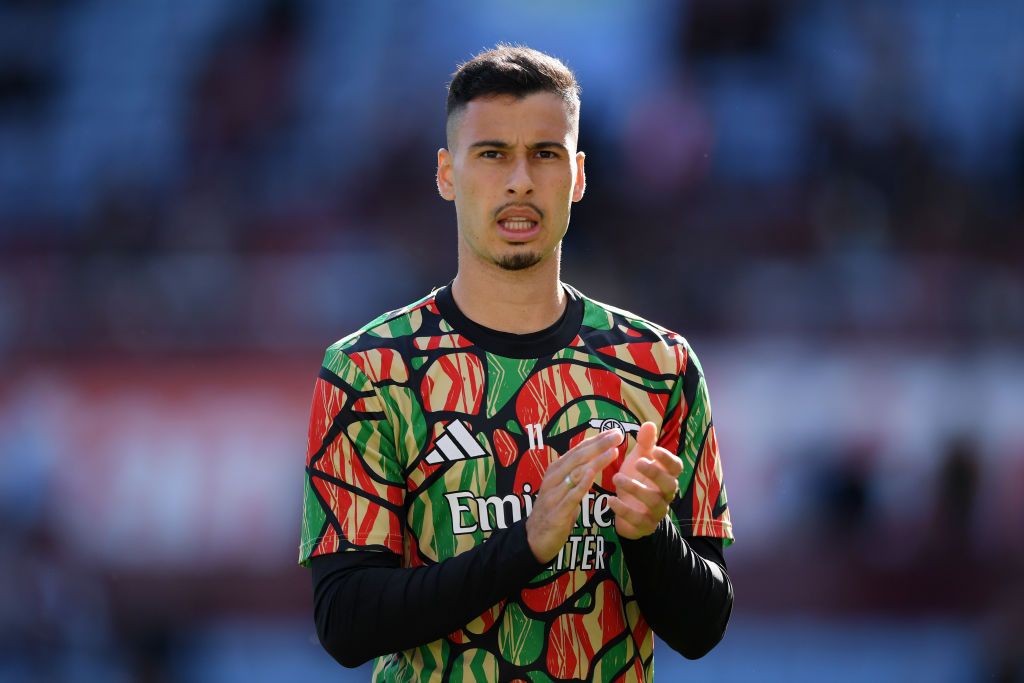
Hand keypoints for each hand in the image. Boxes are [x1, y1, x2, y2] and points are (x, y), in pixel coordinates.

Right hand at [525, 428, 621, 562]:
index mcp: (556, 470)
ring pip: (577, 473)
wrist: (534, 539)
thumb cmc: (553, 511)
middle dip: (599, 445)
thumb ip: (576, 475)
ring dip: (596, 460)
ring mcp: (554, 494)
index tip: (614, 431)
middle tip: (618, 435)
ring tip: (613, 451)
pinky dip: (582, 483)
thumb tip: (593, 461)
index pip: (578, 450)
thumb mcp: (563, 488)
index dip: (596, 440)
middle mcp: (554, 478)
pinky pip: (572, 495)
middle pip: (578, 457)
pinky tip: (593, 474)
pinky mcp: (558, 511)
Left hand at [609, 421, 683, 538]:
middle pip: (669, 485)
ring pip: (654, 502)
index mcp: (666, 476)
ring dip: (635, 488)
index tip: (654, 450)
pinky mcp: (644, 525)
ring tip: (615, 477)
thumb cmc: (636, 480)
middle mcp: (665, 494)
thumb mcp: (638, 460)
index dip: (668, 459)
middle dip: (655, 473)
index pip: (676, 467)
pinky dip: (624, 510)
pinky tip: (611, 499)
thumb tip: (649, 424)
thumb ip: (644, 445)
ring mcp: (657, 511)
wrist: (628, 512)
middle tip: (637, 463)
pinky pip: (638, 519)